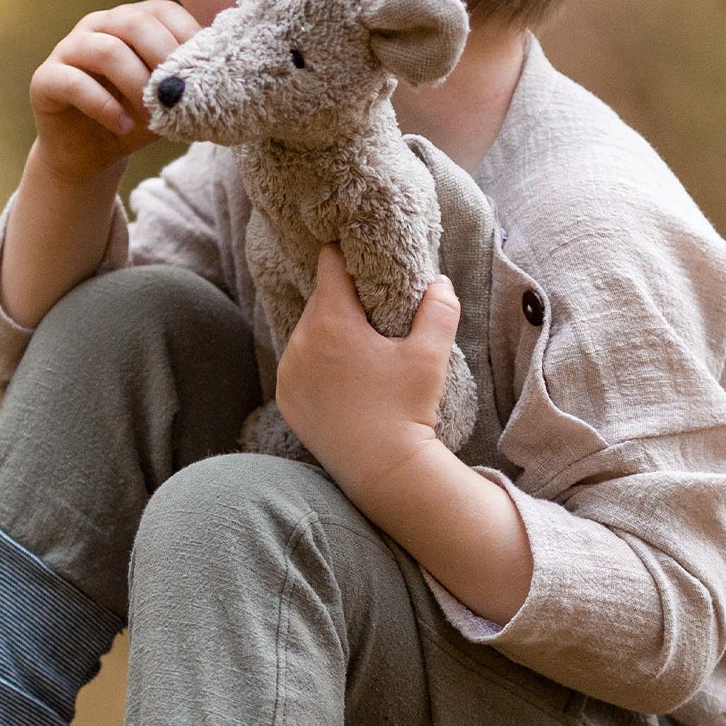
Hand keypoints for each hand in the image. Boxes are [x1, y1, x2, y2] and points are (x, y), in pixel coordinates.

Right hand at [28, 0, 197, 188]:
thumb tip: (217, 78)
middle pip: (133, 23)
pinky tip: (123, 127)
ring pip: (106, 51)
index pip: (161, 10)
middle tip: (178, 90)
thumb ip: (183, 85)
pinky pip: (75, 84)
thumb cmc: (133, 120)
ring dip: (136, 83)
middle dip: (162, 56)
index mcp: (129, 22)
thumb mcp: (165, 102)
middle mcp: (98, 27)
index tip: (204, 68)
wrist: (90, 155)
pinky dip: (105, 107)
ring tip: (152, 114)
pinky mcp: (45, 79)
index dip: (185, 35)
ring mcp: (68, 49)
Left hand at [276, 245, 461, 498]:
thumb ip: (439, 310)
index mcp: (331, 323)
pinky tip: (340, 376)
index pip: (329, 266)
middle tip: (369, 308)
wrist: (382, 470)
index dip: (345, 256)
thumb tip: (440, 282)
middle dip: (342, 299)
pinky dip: (315, 362)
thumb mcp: (430, 355)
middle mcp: (299, 343)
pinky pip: (297, 364)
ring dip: (327, 332)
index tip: (358, 255)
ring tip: (357, 346)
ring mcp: (287, 373)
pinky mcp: (285, 399)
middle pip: (319, 300)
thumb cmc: (407, 409)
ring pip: (306, 332)